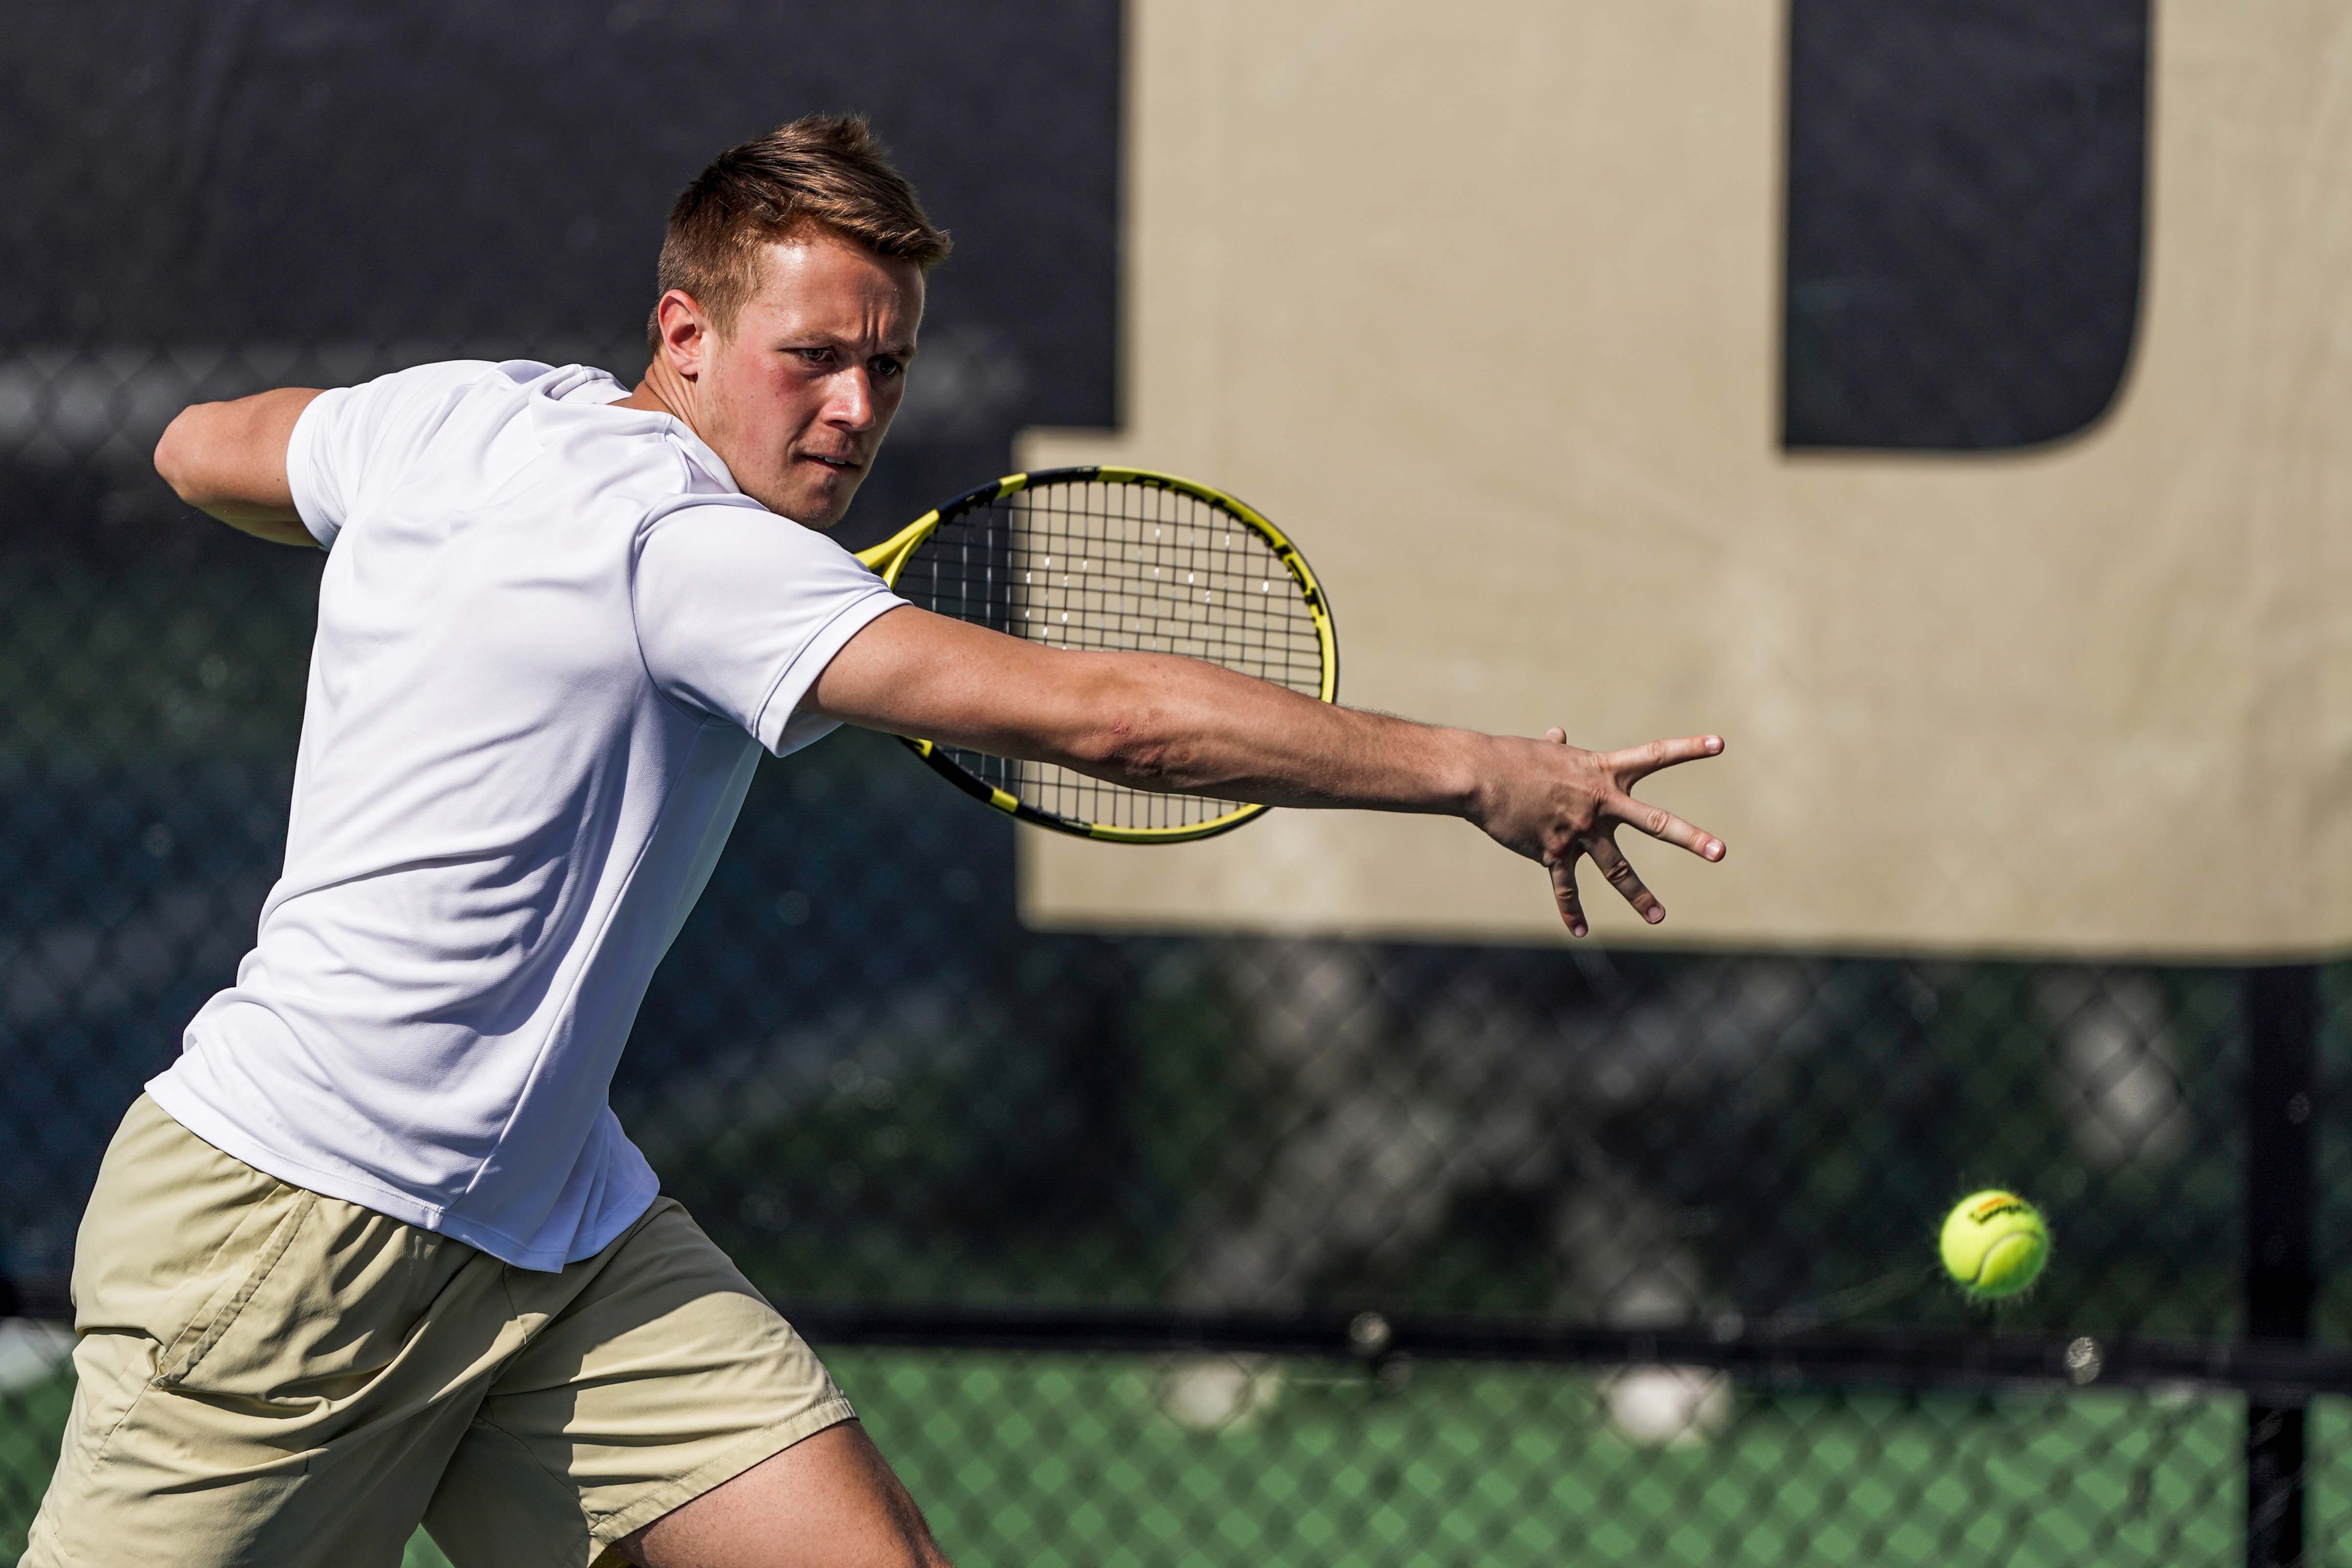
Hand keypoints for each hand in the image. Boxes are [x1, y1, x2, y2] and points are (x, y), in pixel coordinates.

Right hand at [1470, 730, 1725, 936]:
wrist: (1481, 776)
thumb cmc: (1510, 757)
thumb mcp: (1545, 751)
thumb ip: (1561, 748)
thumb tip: (1559, 733)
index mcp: (1602, 771)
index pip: (1654, 755)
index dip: (1688, 747)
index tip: (1719, 744)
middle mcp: (1599, 803)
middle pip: (1655, 823)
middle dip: (1690, 839)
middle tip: (1720, 853)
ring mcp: (1579, 831)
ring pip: (1617, 870)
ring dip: (1641, 897)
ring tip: (1659, 918)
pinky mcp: (1553, 852)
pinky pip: (1566, 889)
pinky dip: (1573, 912)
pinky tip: (1582, 932)